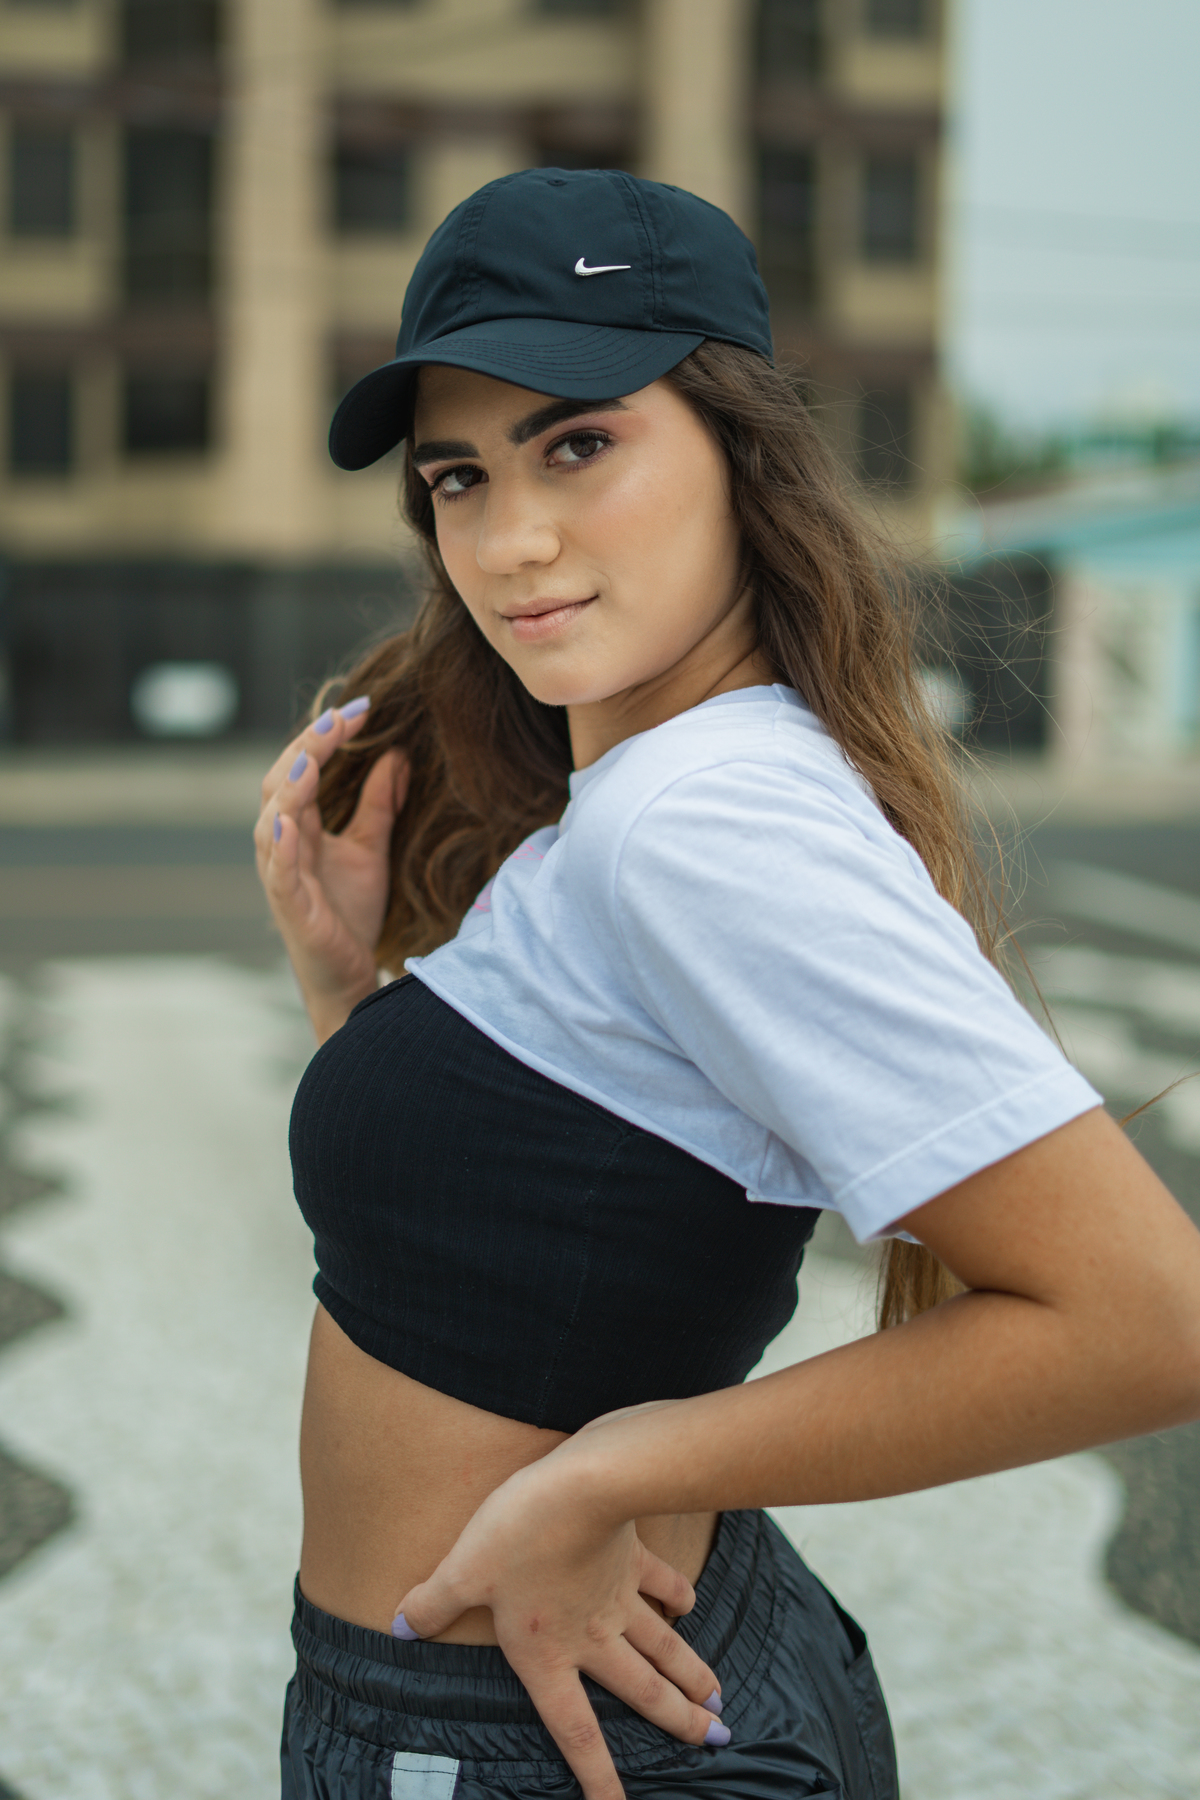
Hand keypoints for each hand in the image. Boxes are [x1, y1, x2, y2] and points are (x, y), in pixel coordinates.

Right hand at [253, 697, 409, 1040]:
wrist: (348, 977)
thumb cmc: (350, 914)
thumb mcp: (371, 848)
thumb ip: (380, 803)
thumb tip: (397, 753)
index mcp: (299, 828)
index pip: (302, 769)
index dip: (325, 738)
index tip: (361, 708)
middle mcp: (282, 846)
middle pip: (280, 785)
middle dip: (308, 748)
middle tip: (341, 718)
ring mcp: (281, 877)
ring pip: (270, 822)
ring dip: (290, 788)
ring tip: (311, 757)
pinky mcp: (289, 908)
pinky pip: (278, 872)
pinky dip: (280, 844)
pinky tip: (288, 821)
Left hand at [392, 1449, 727, 1799]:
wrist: (580, 1485)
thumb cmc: (517, 1533)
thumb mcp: (462, 1570)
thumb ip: (432, 1604)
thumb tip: (397, 1628)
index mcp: (548, 1654)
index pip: (576, 1731)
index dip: (597, 1777)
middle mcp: (592, 1636)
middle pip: (642, 1692)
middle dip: (678, 1722)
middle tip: (713, 1742)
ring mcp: (619, 1598)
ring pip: (663, 1647)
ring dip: (691, 1676)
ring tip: (718, 1704)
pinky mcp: (632, 1557)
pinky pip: (661, 1582)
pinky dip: (678, 1596)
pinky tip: (691, 1606)